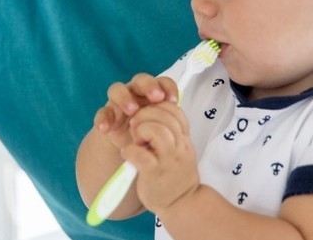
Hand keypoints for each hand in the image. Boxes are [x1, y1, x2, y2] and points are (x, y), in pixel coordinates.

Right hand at [93, 74, 178, 151]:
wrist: (130, 147)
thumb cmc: (150, 132)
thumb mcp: (162, 126)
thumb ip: (169, 118)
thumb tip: (179, 116)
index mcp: (153, 93)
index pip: (162, 82)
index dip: (168, 87)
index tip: (173, 100)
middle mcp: (135, 92)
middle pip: (140, 80)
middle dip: (148, 86)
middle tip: (156, 97)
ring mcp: (119, 102)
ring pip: (117, 89)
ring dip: (124, 97)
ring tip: (132, 110)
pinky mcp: (107, 114)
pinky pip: (102, 112)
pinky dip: (102, 119)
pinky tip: (105, 128)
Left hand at [123, 100, 199, 215]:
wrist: (182, 205)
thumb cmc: (175, 175)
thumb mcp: (180, 150)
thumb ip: (172, 132)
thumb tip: (153, 111)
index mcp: (184, 139)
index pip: (175, 110)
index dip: (157, 107)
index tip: (148, 117)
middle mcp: (180, 147)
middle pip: (164, 115)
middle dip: (144, 115)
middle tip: (136, 126)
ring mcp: (168, 160)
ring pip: (155, 130)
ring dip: (139, 130)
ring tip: (135, 140)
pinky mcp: (154, 173)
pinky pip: (139, 153)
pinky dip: (129, 150)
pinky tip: (128, 154)